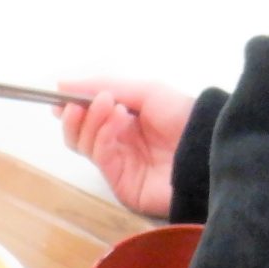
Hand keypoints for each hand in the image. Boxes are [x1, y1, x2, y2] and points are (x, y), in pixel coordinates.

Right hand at [59, 80, 196, 217]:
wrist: (208, 149)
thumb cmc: (184, 116)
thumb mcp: (146, 91)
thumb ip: (106, 86)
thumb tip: (62, 85)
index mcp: (125, 121)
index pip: (87, 117)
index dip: (71, 106)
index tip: (60, 96)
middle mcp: (119, 142)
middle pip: (79, 133)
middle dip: (77, 114)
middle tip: (83, 102)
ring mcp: (119, 163)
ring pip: (84, 145)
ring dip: (91, 121)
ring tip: (108, 104)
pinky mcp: (120, 182)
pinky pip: (99, 156)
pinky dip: (102, 135)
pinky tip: (117, 120)